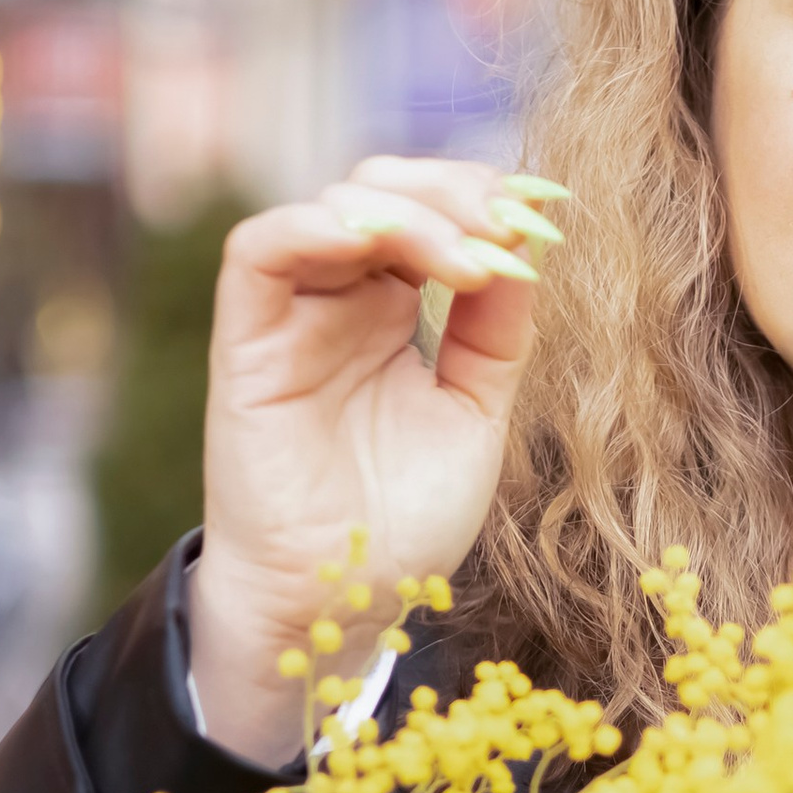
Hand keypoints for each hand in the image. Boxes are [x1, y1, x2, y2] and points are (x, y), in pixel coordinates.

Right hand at [190, 157, 557, 763]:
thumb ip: (495, 328)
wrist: (340, 602)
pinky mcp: (246, 340)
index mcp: (391, 311)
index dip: (485, 197)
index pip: (430, 212)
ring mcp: (292, 316)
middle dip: (453, 190)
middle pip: (383, 189)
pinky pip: (260, 250)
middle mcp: (340, 301)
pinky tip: (384, 245)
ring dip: (408, 211)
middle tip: (507, 227)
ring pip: (332, 204)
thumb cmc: (403, 520)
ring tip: (467, 260)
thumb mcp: (476, 409)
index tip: (546, 217)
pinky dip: (319, 225)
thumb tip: (525, 242)